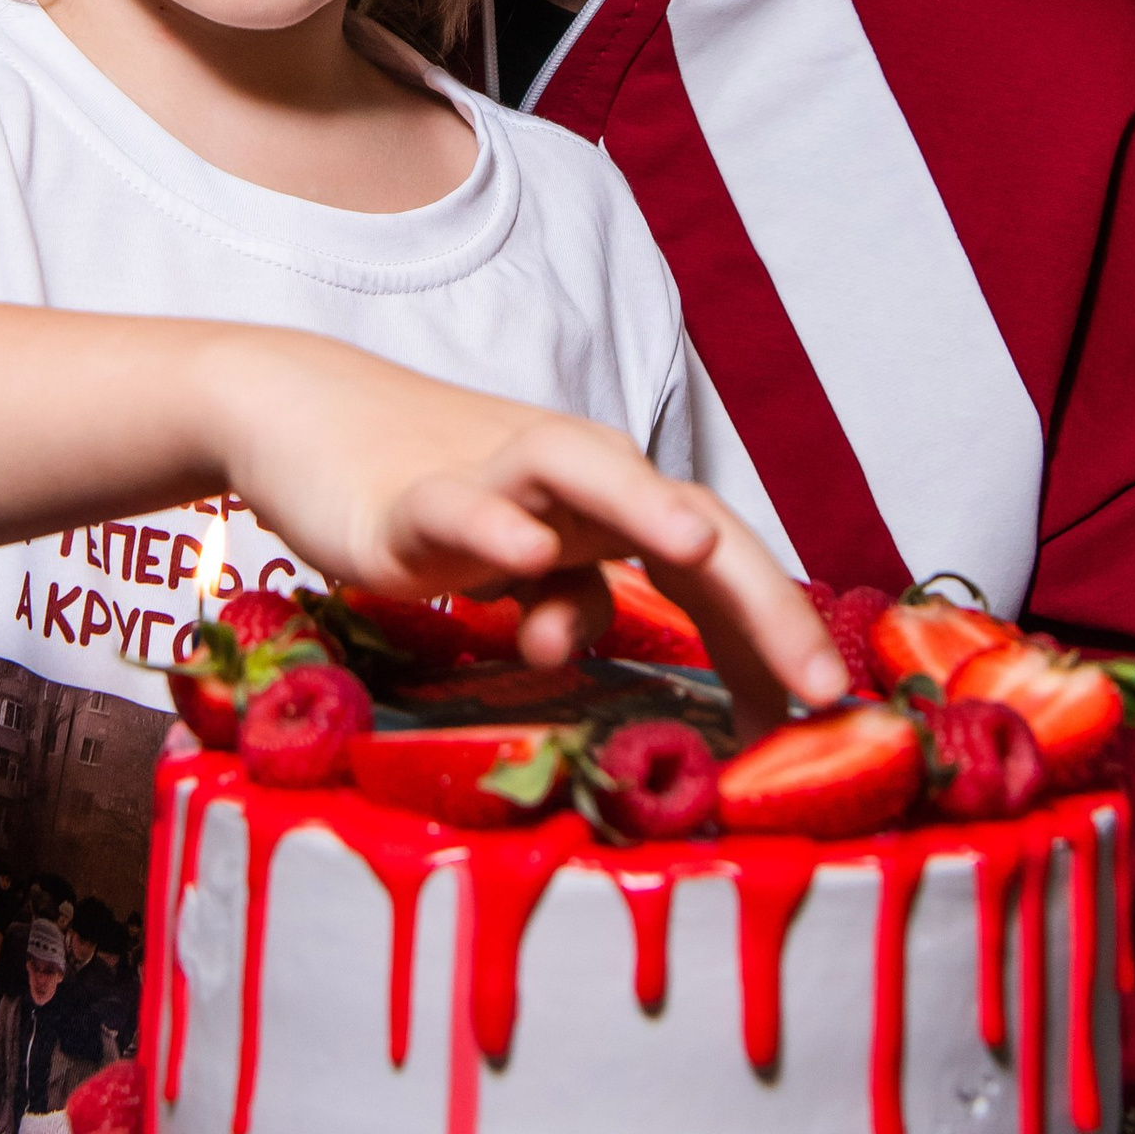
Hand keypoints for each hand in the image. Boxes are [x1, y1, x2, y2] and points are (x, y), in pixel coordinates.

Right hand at [204, 333, 844, 724]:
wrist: (308, 417)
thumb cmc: (430, 493)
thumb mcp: (514, 567)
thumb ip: (565, 606)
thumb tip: (590, 661)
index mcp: (610, 505)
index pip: (718, 563)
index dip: (778, 629)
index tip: (827, 716)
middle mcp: (574, 482)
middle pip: (684, 518)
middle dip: (759, 598)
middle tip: (817, 684)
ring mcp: (493, 478)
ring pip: (582, 472)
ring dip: (640, 505)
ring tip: (695, 544)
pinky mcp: (409, 496)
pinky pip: (458, 506)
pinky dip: (493, 525)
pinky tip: (521, 555)